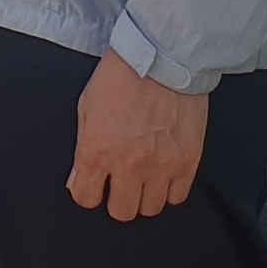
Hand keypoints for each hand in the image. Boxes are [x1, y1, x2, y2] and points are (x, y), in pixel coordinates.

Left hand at [67, 51, 207, 220]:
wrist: (163, 55)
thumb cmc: (122, 75)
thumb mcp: (87, 108)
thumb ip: (82, 151)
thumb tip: (78, 180)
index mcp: (97, 151)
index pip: (86, 198)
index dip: (88, 192)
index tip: (94, 184)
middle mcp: (128, 166)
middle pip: (121, 212)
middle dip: (117, 199)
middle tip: (120, 182)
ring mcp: (161, 166)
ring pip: (150, 209)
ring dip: (144, 195)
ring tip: (144, 176)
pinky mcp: (188, 161)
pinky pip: (177, 196)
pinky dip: (169, 189)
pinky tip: (164, 173)